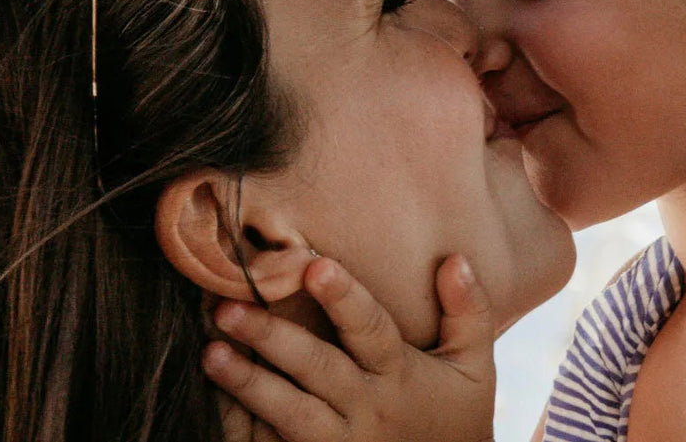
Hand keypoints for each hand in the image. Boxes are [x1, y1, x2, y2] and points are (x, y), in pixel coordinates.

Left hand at [203, 255, 496, 441]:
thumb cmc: (457, 419)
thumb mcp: (475, 368)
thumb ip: (468, 313)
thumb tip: (455, 260)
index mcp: (400, 373)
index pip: (371, 329)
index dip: (345, 299)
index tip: (315, 267)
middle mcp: (367, 407)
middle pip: (317, 368)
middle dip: (273, 338)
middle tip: (230, 309)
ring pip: (289, 412)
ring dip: (248, 383)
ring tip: (210, 353)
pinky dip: (243, 426)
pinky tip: (214, 402)